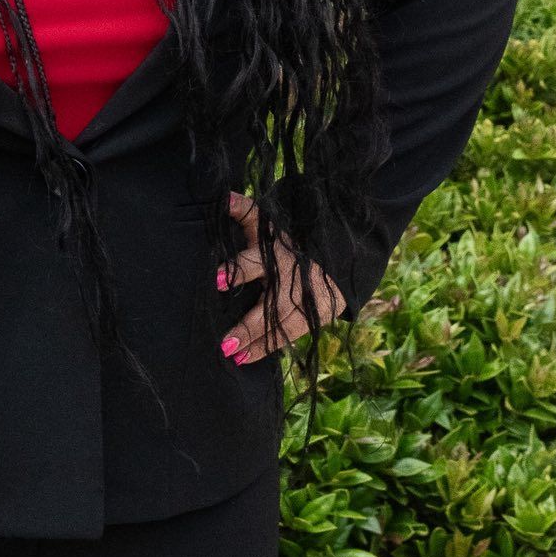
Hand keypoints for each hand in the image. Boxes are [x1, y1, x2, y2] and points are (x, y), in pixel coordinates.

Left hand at [217, 191, 346, 365]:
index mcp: (276, 255)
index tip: (218, 281)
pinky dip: (267, 348)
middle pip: (269, 307)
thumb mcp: (270, 223)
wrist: (337, 254)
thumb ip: (245, 211)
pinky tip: (246, 359)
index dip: (238, 271)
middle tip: (225, 342)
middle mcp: (290, 280)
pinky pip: (288, 336)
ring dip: (255, 343)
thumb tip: (222, 197)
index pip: (254, 262)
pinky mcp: (315, 317)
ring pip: (279, 328)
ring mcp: (304, 302)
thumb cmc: (290, 240)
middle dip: (249, 325)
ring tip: (232, 355)